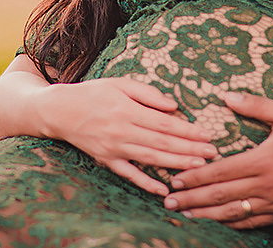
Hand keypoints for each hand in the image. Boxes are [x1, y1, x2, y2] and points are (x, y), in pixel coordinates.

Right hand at [43, 77, 216, 196]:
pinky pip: (129, 174)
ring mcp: (114, 148)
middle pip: (162, 143)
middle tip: (212, 154)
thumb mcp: (120, 83)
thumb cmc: (93, 93)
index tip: (207, 135)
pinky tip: (163, 190)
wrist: (60, 110)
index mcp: (127, 110)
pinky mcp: (106, 160)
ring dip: (176, 164)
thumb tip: (173, 105)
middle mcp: (122, 131)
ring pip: (150, 159)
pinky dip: (146, 183)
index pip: (164, 123)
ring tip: (198, 167)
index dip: (187, 131)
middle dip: (189, 149)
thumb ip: (147, 93)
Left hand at [163, 93, 272, 228]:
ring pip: (233, 213)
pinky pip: (252, 222)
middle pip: (220, 196)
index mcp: (263, 161)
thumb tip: (225, 96)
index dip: (195, 178)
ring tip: (185, 215)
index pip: (220, 172)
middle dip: (192, 199)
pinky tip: (216, 223)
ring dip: (206, 215)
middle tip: (168, 201)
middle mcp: (266, 186)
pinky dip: (231, 223)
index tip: (175, 180)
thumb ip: (255, 105)